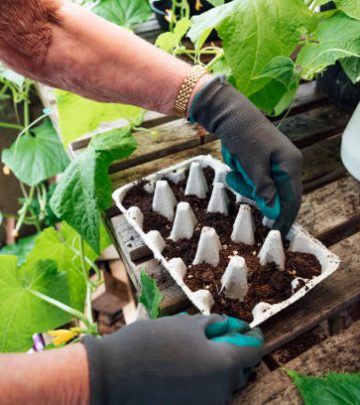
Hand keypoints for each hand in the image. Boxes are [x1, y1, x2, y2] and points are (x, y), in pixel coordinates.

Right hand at [82, 314, 263, 404]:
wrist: (111, 379)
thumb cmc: (149, 345)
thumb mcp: (185, 325)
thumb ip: (214, 325)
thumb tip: (233, 327)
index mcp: (224, 366)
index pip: (252, 351)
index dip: (251, 338)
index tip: (249, 330)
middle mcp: (221, 392)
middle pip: (238, 369)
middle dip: (231, 352)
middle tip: (214, 337)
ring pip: (221, 383)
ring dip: (215, 367)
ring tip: (192, 351)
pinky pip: (205, 394)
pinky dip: (201, 381)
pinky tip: (182, 368)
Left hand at [189, 75, 302, 235]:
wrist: (230, 115)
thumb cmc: (243, 137)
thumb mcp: (253, 165)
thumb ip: (264, 189)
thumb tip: (274, 211)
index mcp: (290, 165)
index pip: (292, 199)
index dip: (284, 218)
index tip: (276, 234)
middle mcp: (287, 165)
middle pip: (276, 195)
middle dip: (254, 193)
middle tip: (237, 177)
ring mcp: (276, 164)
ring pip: (262, 190)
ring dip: (245, 184)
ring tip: (234, 168)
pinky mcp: (264, 163)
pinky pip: (255, 181)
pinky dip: (243, 178)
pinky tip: (236, 165)